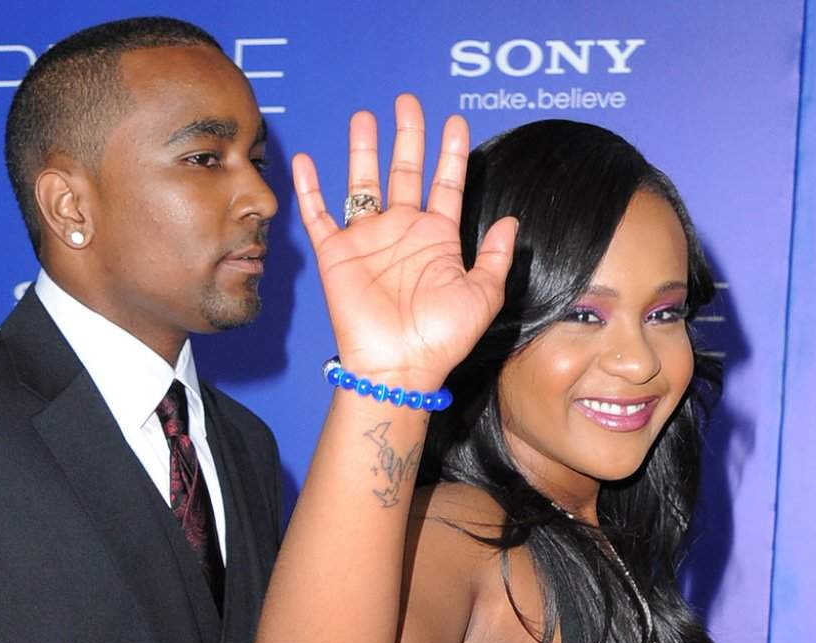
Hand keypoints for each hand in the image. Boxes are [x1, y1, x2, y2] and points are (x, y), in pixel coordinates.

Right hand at [292, 94, 516, 383]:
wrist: (399, 367)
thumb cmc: (441, 338)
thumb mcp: (482, 296)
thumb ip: (495, 257)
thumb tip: (509, 220)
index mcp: (438, 238)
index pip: (447, 184)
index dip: (451, 153)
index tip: (455, 122)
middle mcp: (402, 232)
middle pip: (405, 171)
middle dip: (407, 136)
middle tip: (409, 102)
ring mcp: (368, 241)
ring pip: (363, 183)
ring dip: (364, 151)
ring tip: (365, 117)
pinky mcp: (336, 254)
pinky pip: (318, 216)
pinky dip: (309, 189)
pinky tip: (306, 161)